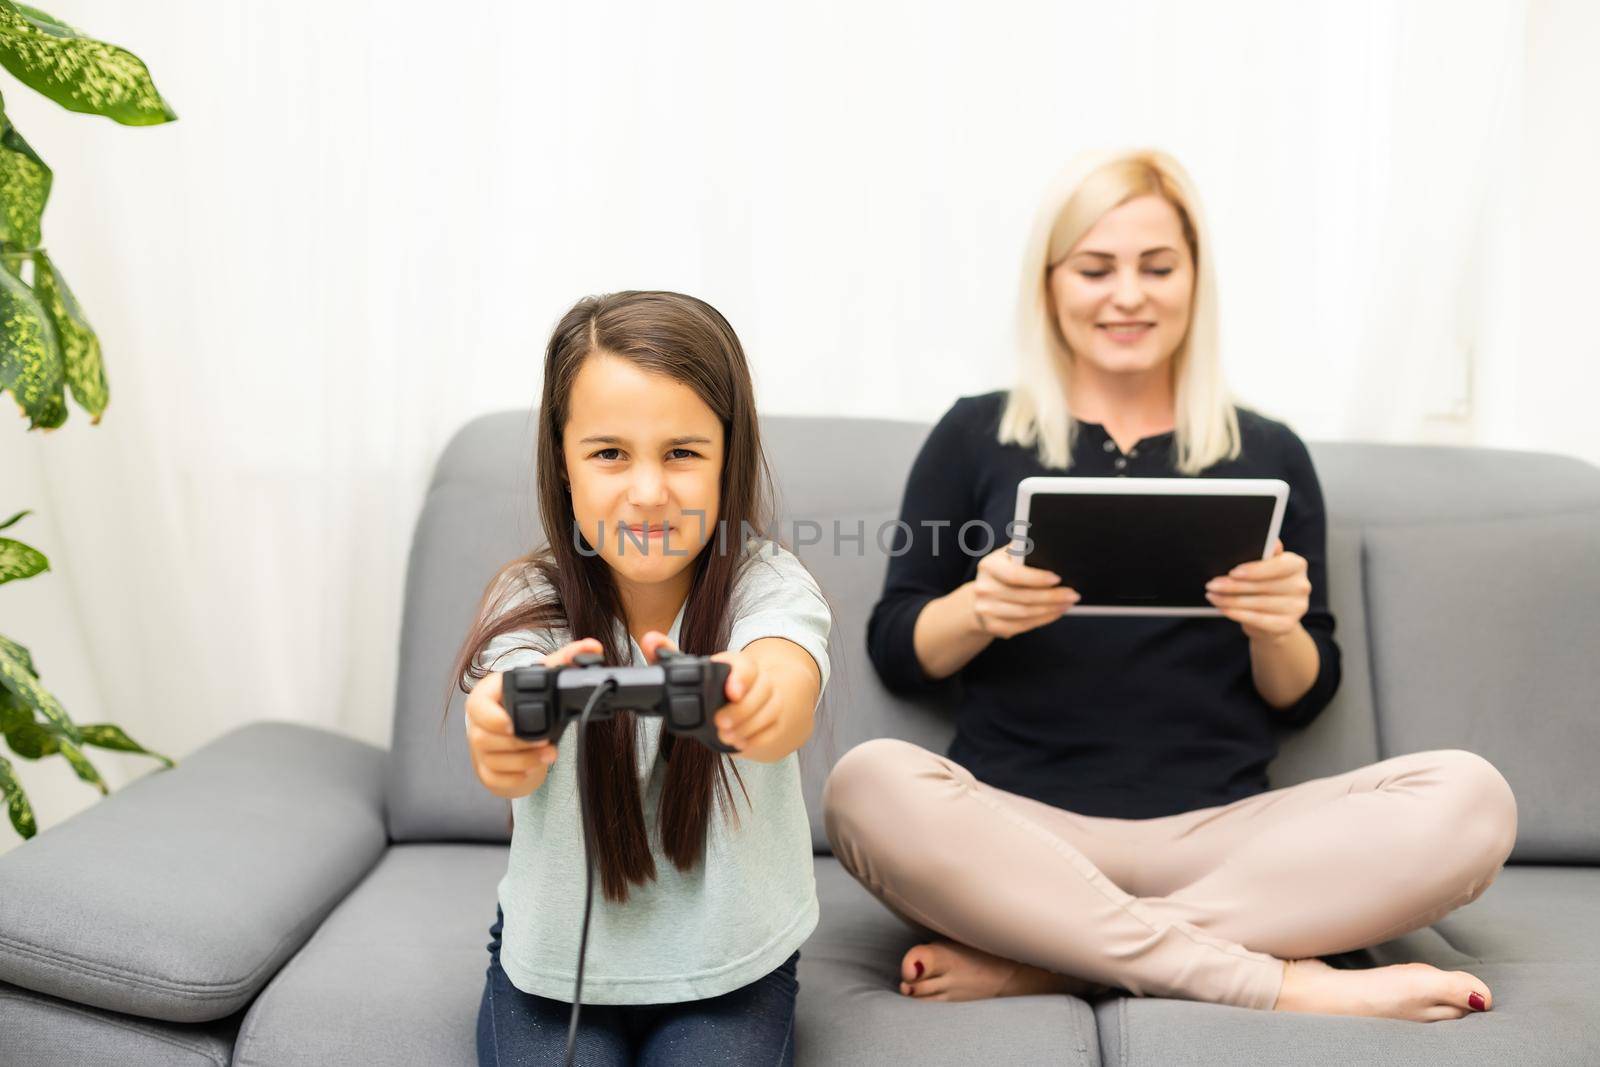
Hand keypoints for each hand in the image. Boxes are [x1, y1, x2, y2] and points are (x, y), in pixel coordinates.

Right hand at [465, 636, 601, 798]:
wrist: (512, 728)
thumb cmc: (524, 701)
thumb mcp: (541, 678)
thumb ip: (565, 660)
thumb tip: (593, 646)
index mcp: (485, 697)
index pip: (477, 707)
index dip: (492, 718)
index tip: (512, 725)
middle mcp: (477, 724)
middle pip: (486, 739)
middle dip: (520, 745)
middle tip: (547, 744)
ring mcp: (479, 749)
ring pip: (494, 761)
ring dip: (524, 761)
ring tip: (548, 755)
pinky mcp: (486, 771)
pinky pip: (495, 779)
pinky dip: (515, 778)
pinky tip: (532, 769)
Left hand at [641, 632, 805, 761]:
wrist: (744, 702)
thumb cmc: (713, 686)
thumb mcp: (690, 671)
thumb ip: (668, 656)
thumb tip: (650, 639)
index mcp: (737, 664)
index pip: (746, 664)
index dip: (741, 677)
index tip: (731, 691)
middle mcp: (758, 680)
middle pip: (762, 690)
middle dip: (741, 710)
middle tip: (720, 723)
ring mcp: (771, 699)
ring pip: (770, 710)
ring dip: (747, 726)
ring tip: (727, 735)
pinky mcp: (776, 720)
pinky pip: (774, 729)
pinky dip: (757, 738)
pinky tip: (741, 741)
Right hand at [969, 545, 1079, 638]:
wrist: (981, 599)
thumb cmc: (1003, 573)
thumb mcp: (1008, 557)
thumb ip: (1023, 551)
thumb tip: (1051, 550)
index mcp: (988, 566)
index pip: (1014, 575)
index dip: (1037, 578)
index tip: (1058, 578)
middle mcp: (983, 589)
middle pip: (1024, 597)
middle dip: (1053, 596)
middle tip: (1073, 594)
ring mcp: (986, 610)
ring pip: (1026, 613)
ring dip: (1051, 609)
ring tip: (1068, 603)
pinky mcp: (993, 627)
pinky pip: (1023, 625)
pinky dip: (1043, 620)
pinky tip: (1055, 612)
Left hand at [1204, 539, 1310, 642]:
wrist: (1271, 619)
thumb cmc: (1263, 585)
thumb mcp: (1262, 568)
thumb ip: (1261, 555)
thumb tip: (1261, 540)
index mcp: (1297, 564)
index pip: (1278, 565)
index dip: (1255, 570)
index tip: (1233, 572)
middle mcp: (1301, 585)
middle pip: (1264, 586)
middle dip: (1233, 586)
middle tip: (1212, 585)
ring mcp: (1297, 607)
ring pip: (1258, 603)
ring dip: (1230, 600)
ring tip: (1212, 596)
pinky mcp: (1287, 625)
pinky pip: (1258, 619)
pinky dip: (1238, 614)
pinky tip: (1223, 609)